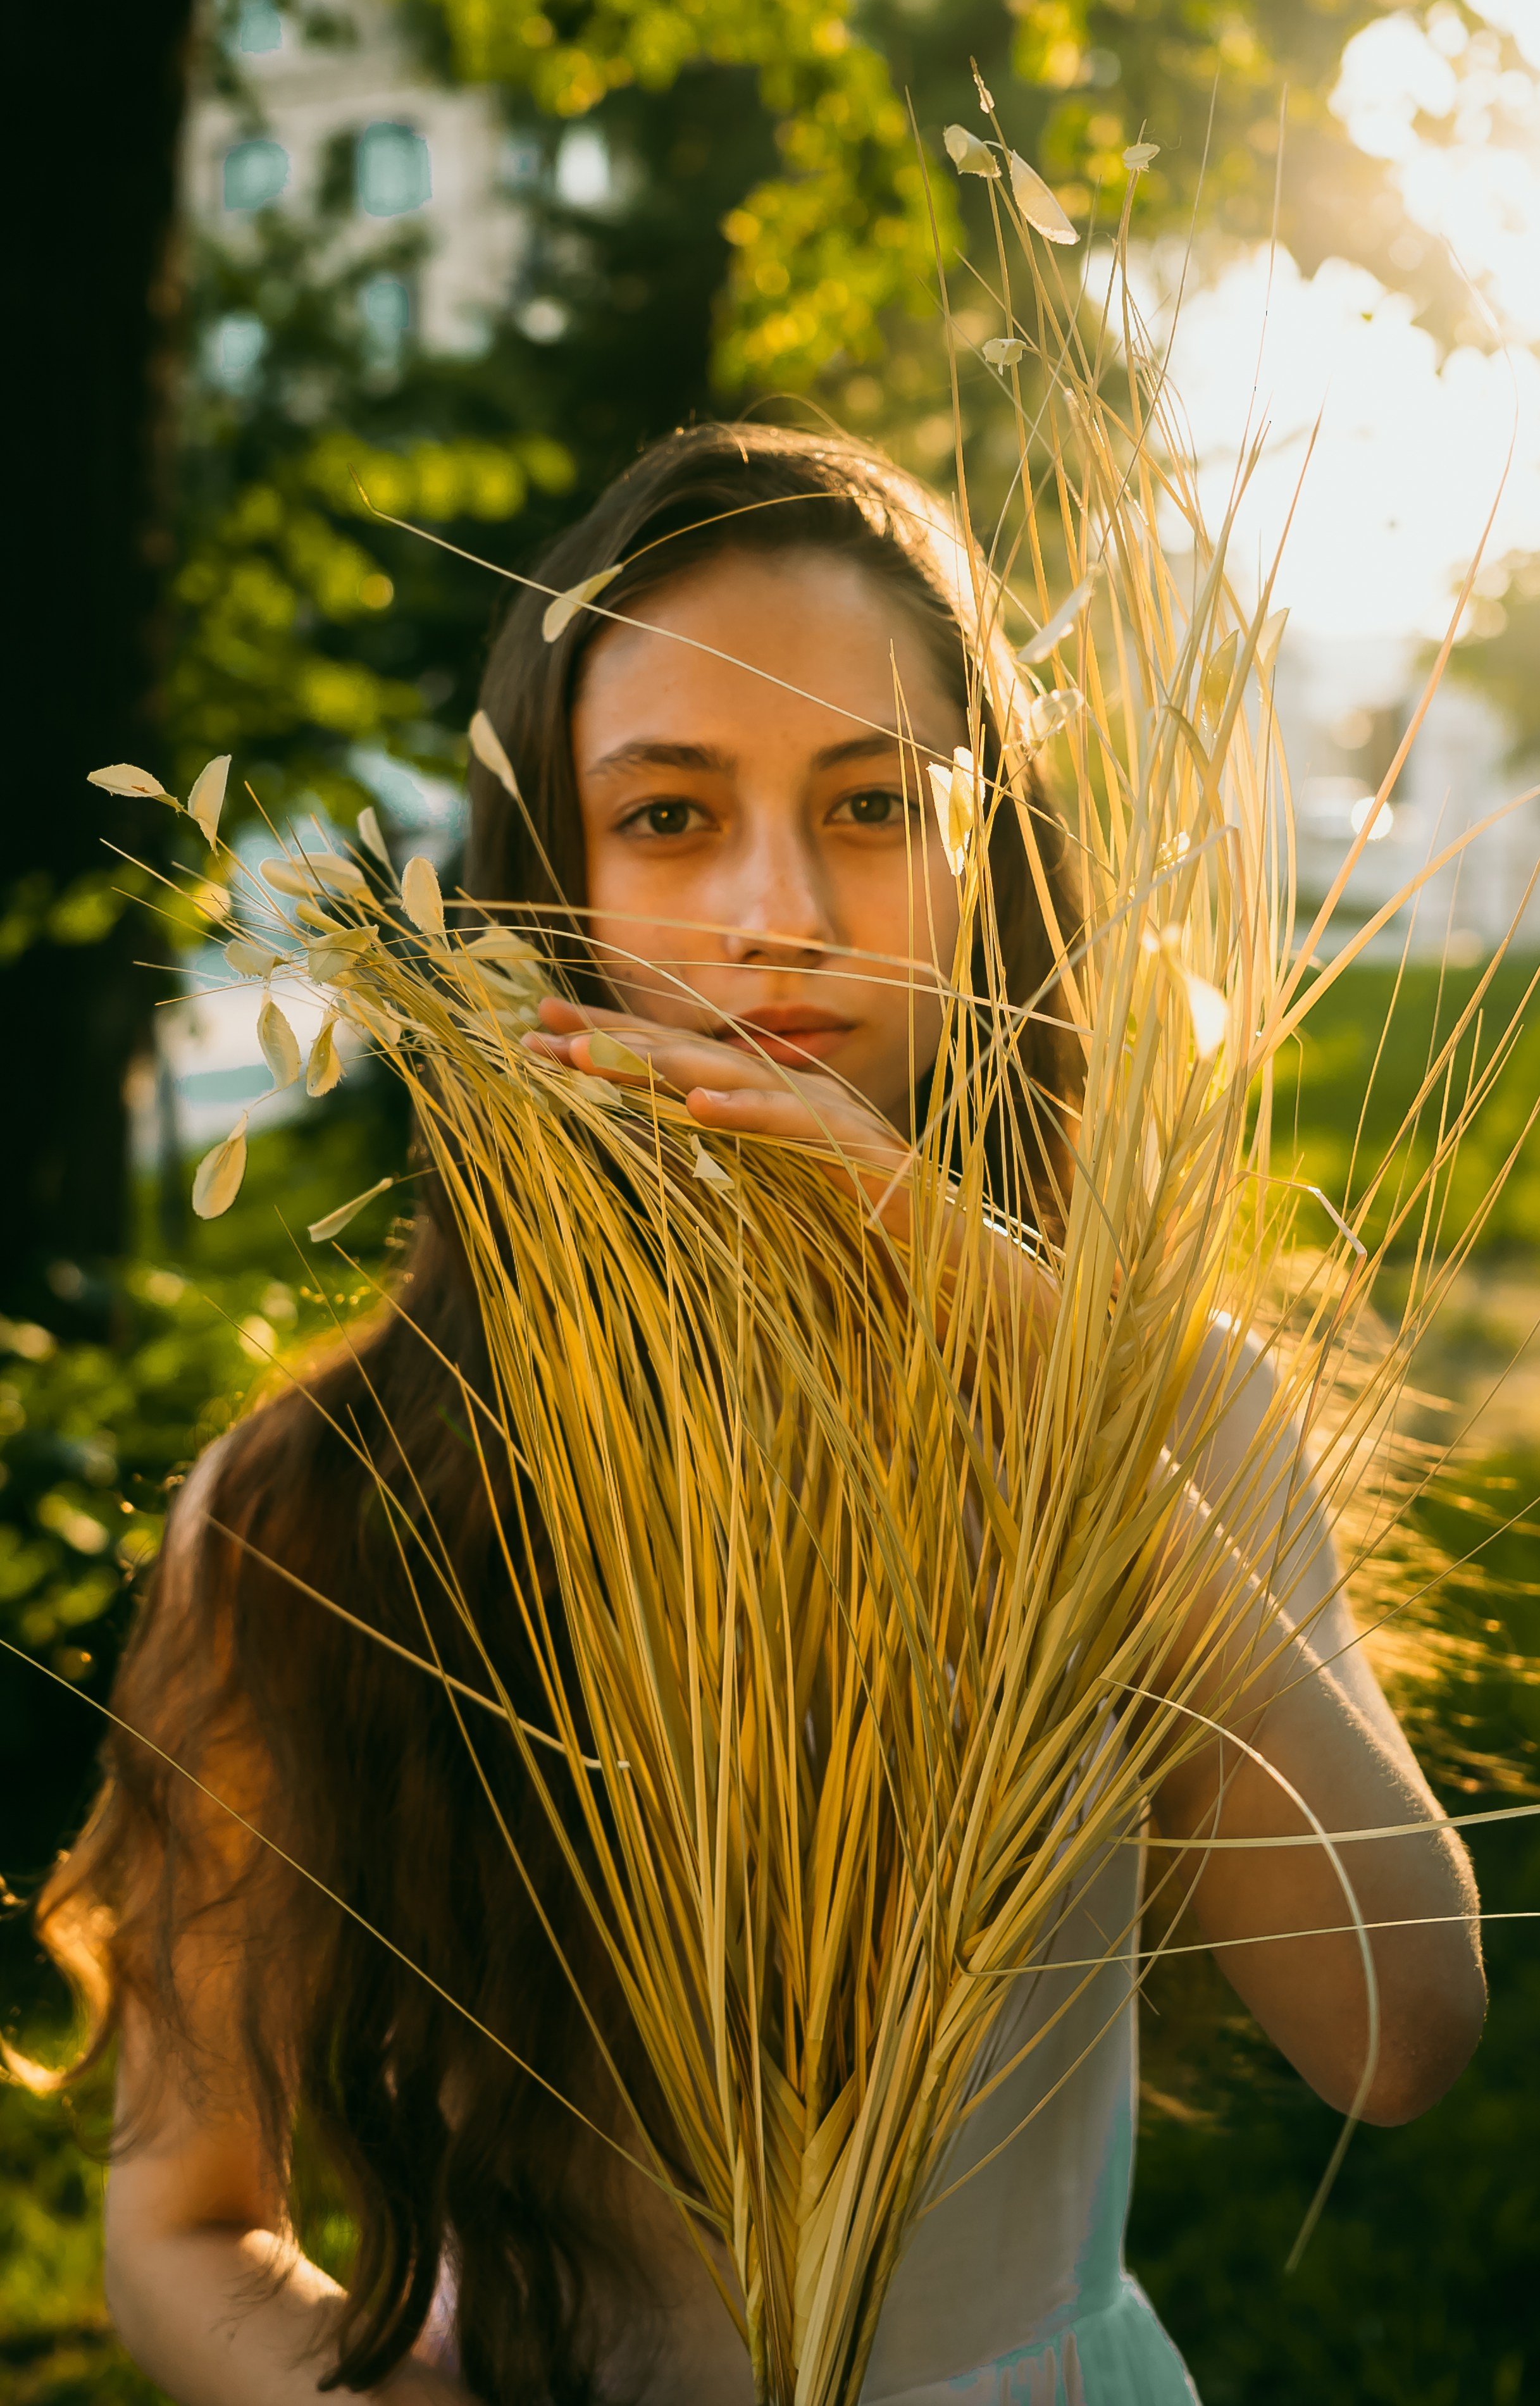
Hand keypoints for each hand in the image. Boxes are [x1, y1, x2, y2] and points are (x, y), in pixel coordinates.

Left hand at [524, 997, 914, 1227]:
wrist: (961, 1281)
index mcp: (769, 1108)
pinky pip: (795, 1128)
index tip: (539, 1033)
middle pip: (691, 1055)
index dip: (611, 1043)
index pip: (677, 1064)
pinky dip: (747, 1113)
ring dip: (656, 1065)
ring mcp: (828, 1121)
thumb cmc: (870, 1251)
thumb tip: (650, 1165)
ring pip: (731, 1077)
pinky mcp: (859, 1155)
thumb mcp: (774, 1207)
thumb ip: (720, 1178)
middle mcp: (795, 1099)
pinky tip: (698, 1106)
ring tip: (589, 1060)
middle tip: (537, 1027)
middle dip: (612, 1039)